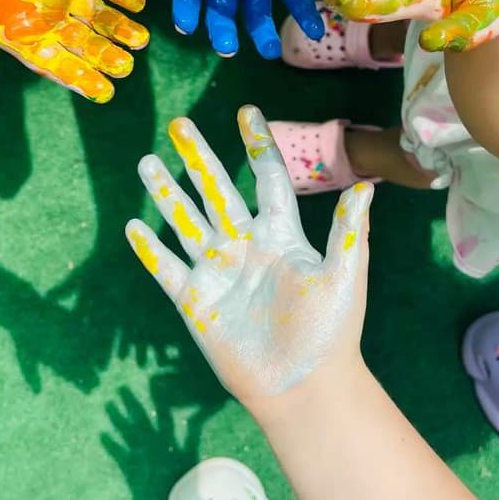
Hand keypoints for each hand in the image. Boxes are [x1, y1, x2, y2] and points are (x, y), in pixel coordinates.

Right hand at [0, 0, 147, 99]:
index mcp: (20, 32)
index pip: (55, 62)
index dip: (79, 77)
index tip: (103, 93)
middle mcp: (45, 14)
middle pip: (82, 42)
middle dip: (104, 55)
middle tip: (125, 67)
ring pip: (97, 14)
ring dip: (118, 27)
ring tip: (141, 40)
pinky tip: (138, 3)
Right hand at [126, 105, 372, 408]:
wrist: (306, 388)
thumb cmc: (332, 333)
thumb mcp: (345, 276)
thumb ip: (349, 231)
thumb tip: (366, 184)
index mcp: (281, 235)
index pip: (266, 179)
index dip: (257, 145)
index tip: (247, 112)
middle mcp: (245, 245)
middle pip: (216, 191)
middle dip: (198, 157)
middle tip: (179, 123)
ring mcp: (218, 271)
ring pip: (185, 221)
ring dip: (166, 193)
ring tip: (146, 162)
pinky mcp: (196, 301)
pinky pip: (167, 268)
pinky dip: (149, 249)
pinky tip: (133, 227)